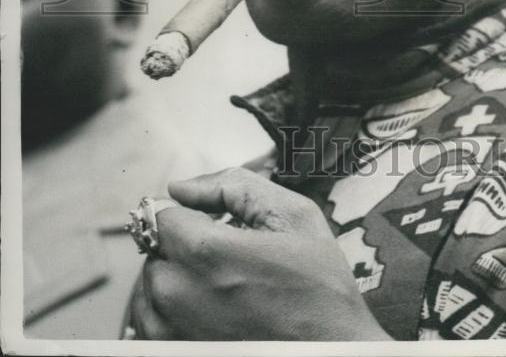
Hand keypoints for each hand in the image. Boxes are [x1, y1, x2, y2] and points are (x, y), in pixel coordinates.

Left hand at [129, 167, 390, 340]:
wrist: (332, 350)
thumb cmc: (319, 289)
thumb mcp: (294, 216)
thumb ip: (235, 187)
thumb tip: (183, 188)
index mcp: (209, 254)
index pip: (164, 216)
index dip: (194, 215)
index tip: (218, 226)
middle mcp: (180, 296)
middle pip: (156, 252)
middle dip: (186, 247)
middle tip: (227, 258)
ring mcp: (174, 333)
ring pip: (151, 289)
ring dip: (177, 280)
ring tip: (222, 287)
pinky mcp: (175, 354)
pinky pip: (151, 325)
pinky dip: (172, 313)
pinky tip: (210, 312)